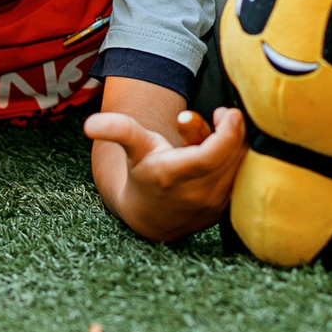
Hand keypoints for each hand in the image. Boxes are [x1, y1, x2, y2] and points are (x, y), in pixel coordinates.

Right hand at [84, 106, 246, 234]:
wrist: (150, 219)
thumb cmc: (144, 173)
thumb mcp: (133, 148)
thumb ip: (118, 130)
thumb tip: (89, 124)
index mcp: (173, 175)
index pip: (215, 151)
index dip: (229, 129)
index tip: (225, 112)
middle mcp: (196, 194)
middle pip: (232, 153)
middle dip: (232, 129)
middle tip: (220, 116)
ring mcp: (213, 205)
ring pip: (240, 165)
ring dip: (236, 145)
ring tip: (218, 135)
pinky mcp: (225, 209)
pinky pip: (243, 178)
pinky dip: (239, 161)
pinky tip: (226, 153)